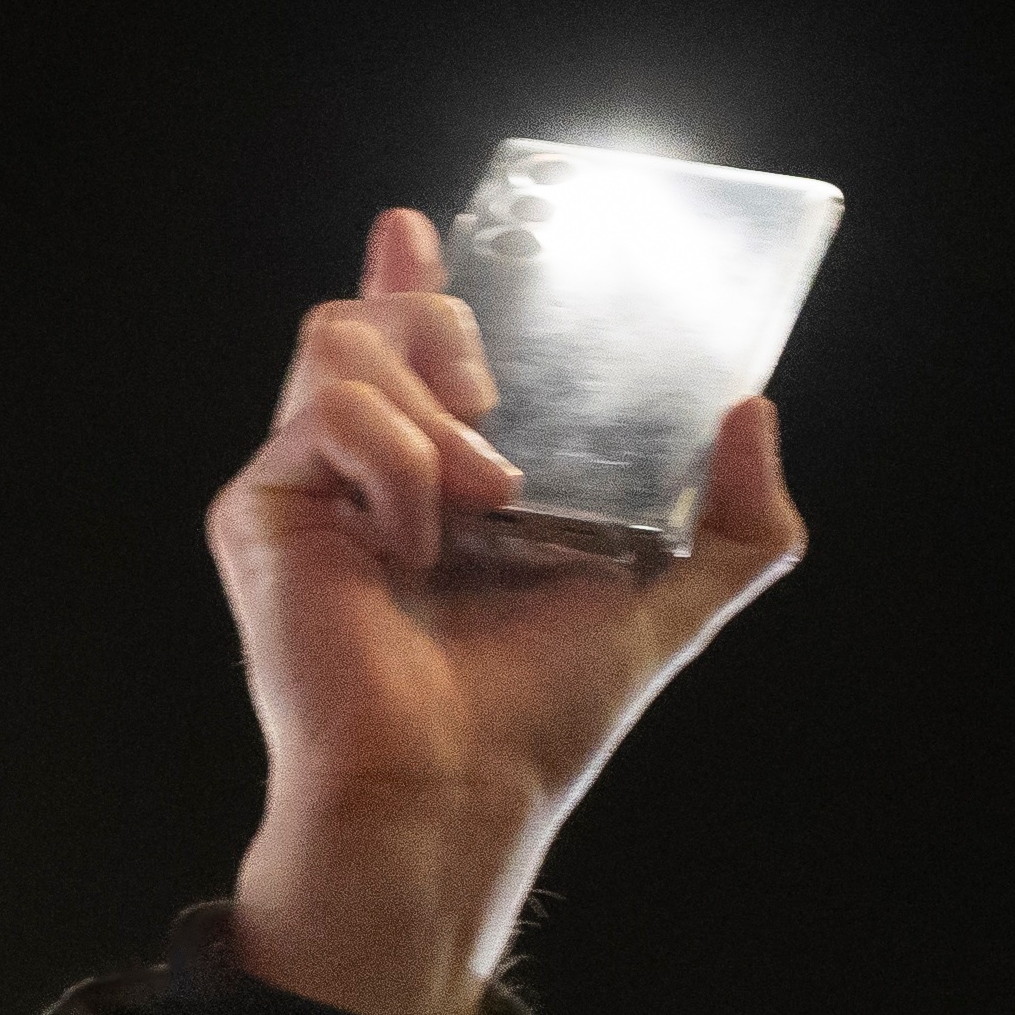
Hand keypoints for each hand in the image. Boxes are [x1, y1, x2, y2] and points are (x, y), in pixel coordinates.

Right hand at [213, 210, 804, 1014]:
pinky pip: (332, 415)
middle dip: (441, 323)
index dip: (409, 276)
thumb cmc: (533, 717)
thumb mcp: (670, 599)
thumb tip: (752, 414)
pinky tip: (422, 532)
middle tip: (495, 401)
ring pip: (342, 344)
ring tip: (482, 492)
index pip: (406, 348)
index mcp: (433, 482)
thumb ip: (734, 521)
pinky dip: (399, 459)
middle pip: (369, 318)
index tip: (421, 227)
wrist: (454, 787)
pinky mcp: (262, 512)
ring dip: (433, 408)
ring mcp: (304, 491)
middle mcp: (359, 477)